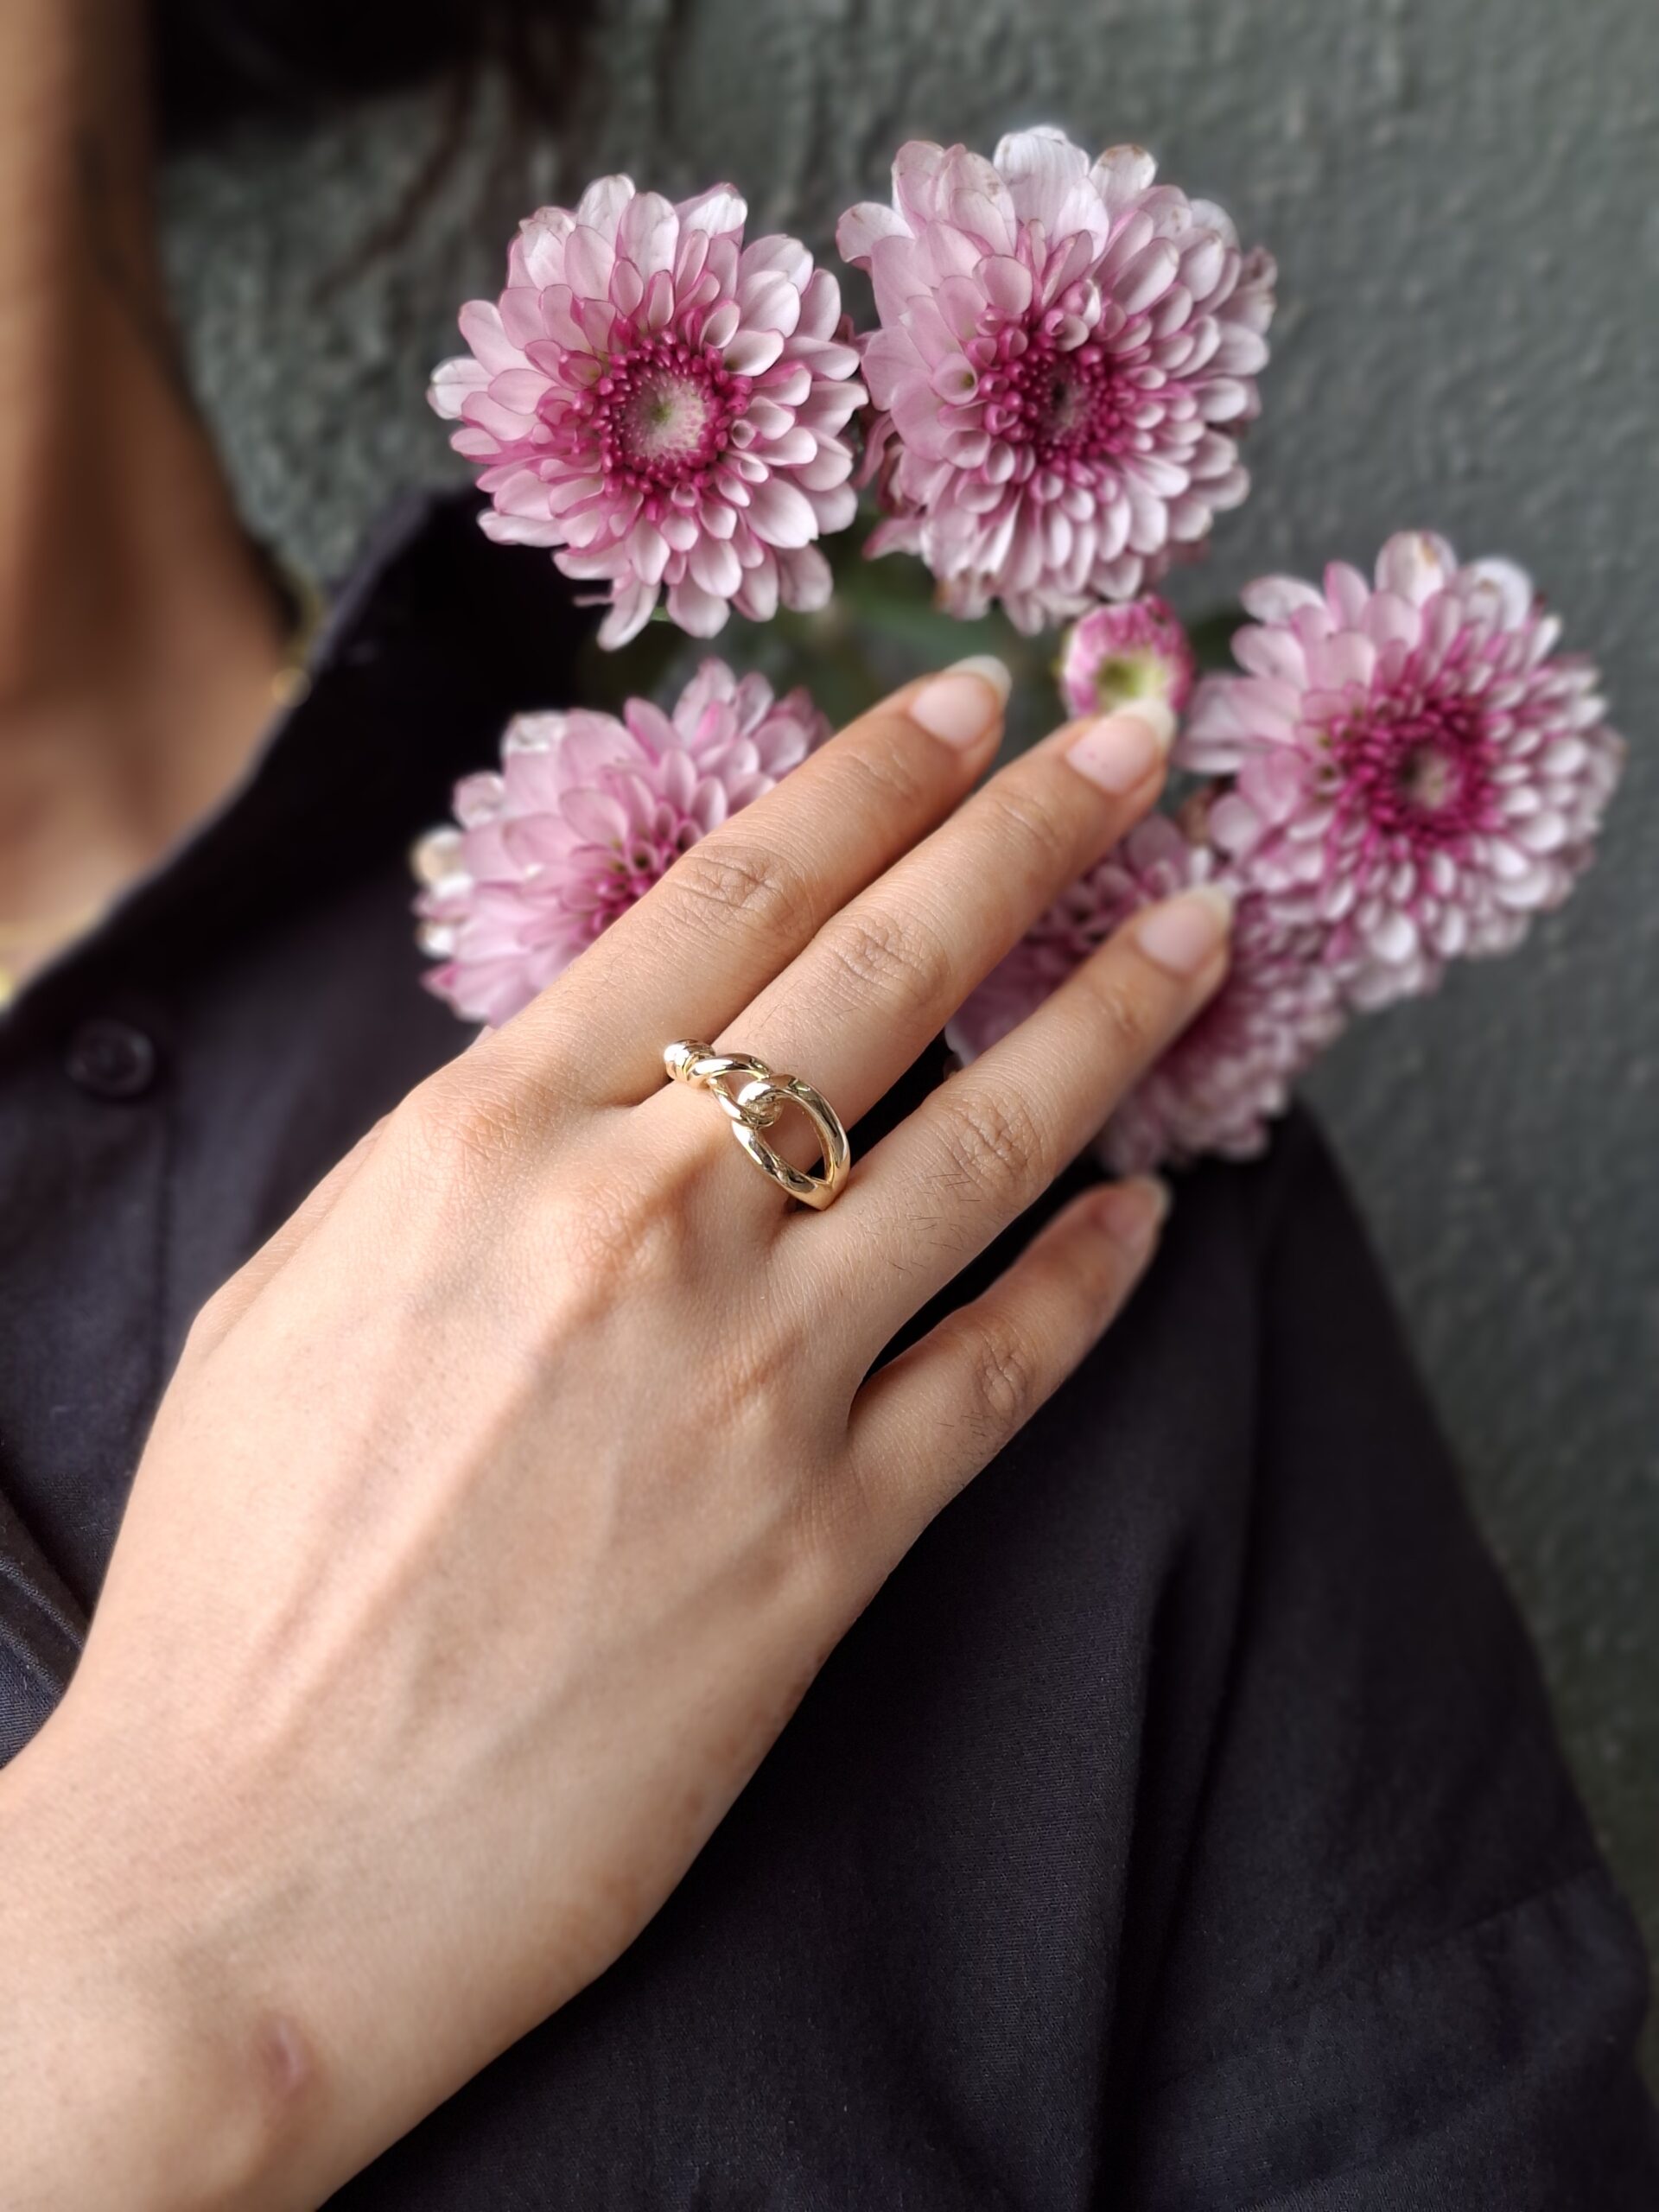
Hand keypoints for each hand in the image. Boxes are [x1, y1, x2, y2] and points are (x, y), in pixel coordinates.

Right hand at [0, 662, 1228, 2208]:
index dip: (871, 778)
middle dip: (1034, 833)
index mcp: (492, 1138)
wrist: (247, 1866)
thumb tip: (595, 1069)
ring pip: (994, 1143)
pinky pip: (1010, 1365)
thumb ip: (469, 1161)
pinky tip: (1153, 1213)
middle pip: (891, 970)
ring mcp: (758, 1380)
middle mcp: (646, 1223)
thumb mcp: (307, 1288)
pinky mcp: (832, 1541)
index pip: (729, 896)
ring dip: (1120, 1017)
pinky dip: (1098, 1274)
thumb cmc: (237, 1578)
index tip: (965, 707)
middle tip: (1134, 741)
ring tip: (1203, 929)